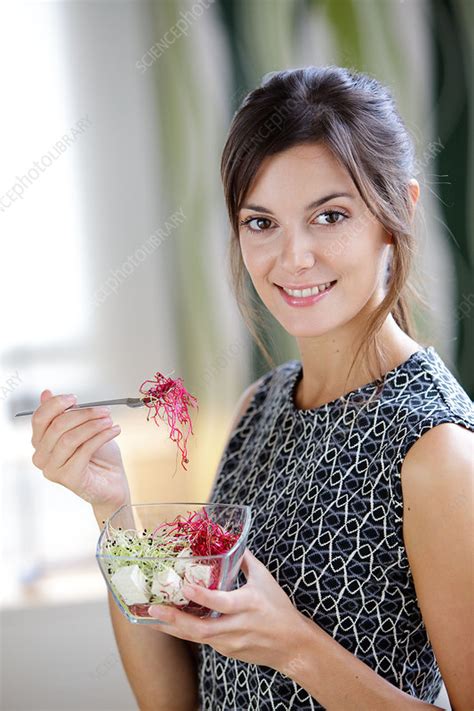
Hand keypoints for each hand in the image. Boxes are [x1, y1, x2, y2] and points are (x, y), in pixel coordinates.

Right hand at [31, 389, 130, 510]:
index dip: (56, 404)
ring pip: (70, 438)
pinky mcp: (67, 478)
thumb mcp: (82, 428)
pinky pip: (84, 450)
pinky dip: (101, 436)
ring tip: (109, 421)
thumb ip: (64, 413)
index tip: (74, 397)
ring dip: (94, 425)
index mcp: (40, 442)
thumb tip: (45, 393)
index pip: (39, 418)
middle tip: (103, 410)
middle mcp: (41, 457)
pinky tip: (114, 431)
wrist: (112, 482)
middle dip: (83, 414)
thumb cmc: (98, 456)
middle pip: (57, 426)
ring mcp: (52, 469)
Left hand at [147, 548, 305, 673]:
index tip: (184, 585)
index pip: (222, 602)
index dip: (202, 596)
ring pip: (196, 637)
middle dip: (175, 618)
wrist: (292, 646)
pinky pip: (202, 640)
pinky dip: (184, 631)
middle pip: (201, 628)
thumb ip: (245, 560)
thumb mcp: (264, 579)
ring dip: (172, 627)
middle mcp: (237, 626)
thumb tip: (231, 540)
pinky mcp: (226, 651)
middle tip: (153, 609)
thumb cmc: (279, 608)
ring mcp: (230, 642)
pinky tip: (168, 622)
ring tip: (150, 617)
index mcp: (248, 604)